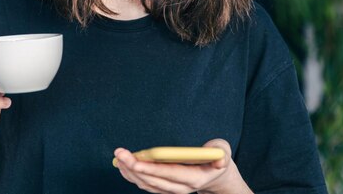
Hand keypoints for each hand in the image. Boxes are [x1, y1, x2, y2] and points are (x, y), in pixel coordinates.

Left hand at [114, 139, 251, 193]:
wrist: (216, 175)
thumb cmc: (217, 158)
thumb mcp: (224, 152)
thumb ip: (221, 153)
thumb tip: (218, 156)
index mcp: (195, 178)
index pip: (169, 174)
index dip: (151, 168)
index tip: (135, 161)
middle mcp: (181, 188)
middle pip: (154, 180)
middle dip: (134, 167)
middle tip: (120, 153)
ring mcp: (172, 190)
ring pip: (147, 184)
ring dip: (131, 172)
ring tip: (119, 157)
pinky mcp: (165, 188)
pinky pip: (146, 185)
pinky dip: (133, 176)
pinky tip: (123, 166)